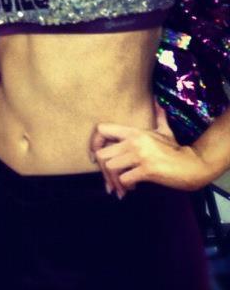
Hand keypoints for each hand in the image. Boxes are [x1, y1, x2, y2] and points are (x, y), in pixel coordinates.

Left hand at [89, 105, 212, 196]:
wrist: (193, 165)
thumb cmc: (176, 149)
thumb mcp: (165, 131)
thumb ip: (158, 116)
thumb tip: (158, 101)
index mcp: (134, 132)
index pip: (102, 130)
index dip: (94, 143)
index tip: (95, 155)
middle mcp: (134, 142)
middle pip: (101, 154)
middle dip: (101, 169)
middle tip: (108, 178)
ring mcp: (140, 156)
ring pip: (110, 167)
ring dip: (113, 180)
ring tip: (119, 187)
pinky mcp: (147, 170)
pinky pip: (125, 179)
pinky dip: (125, 186)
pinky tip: (131, 188)